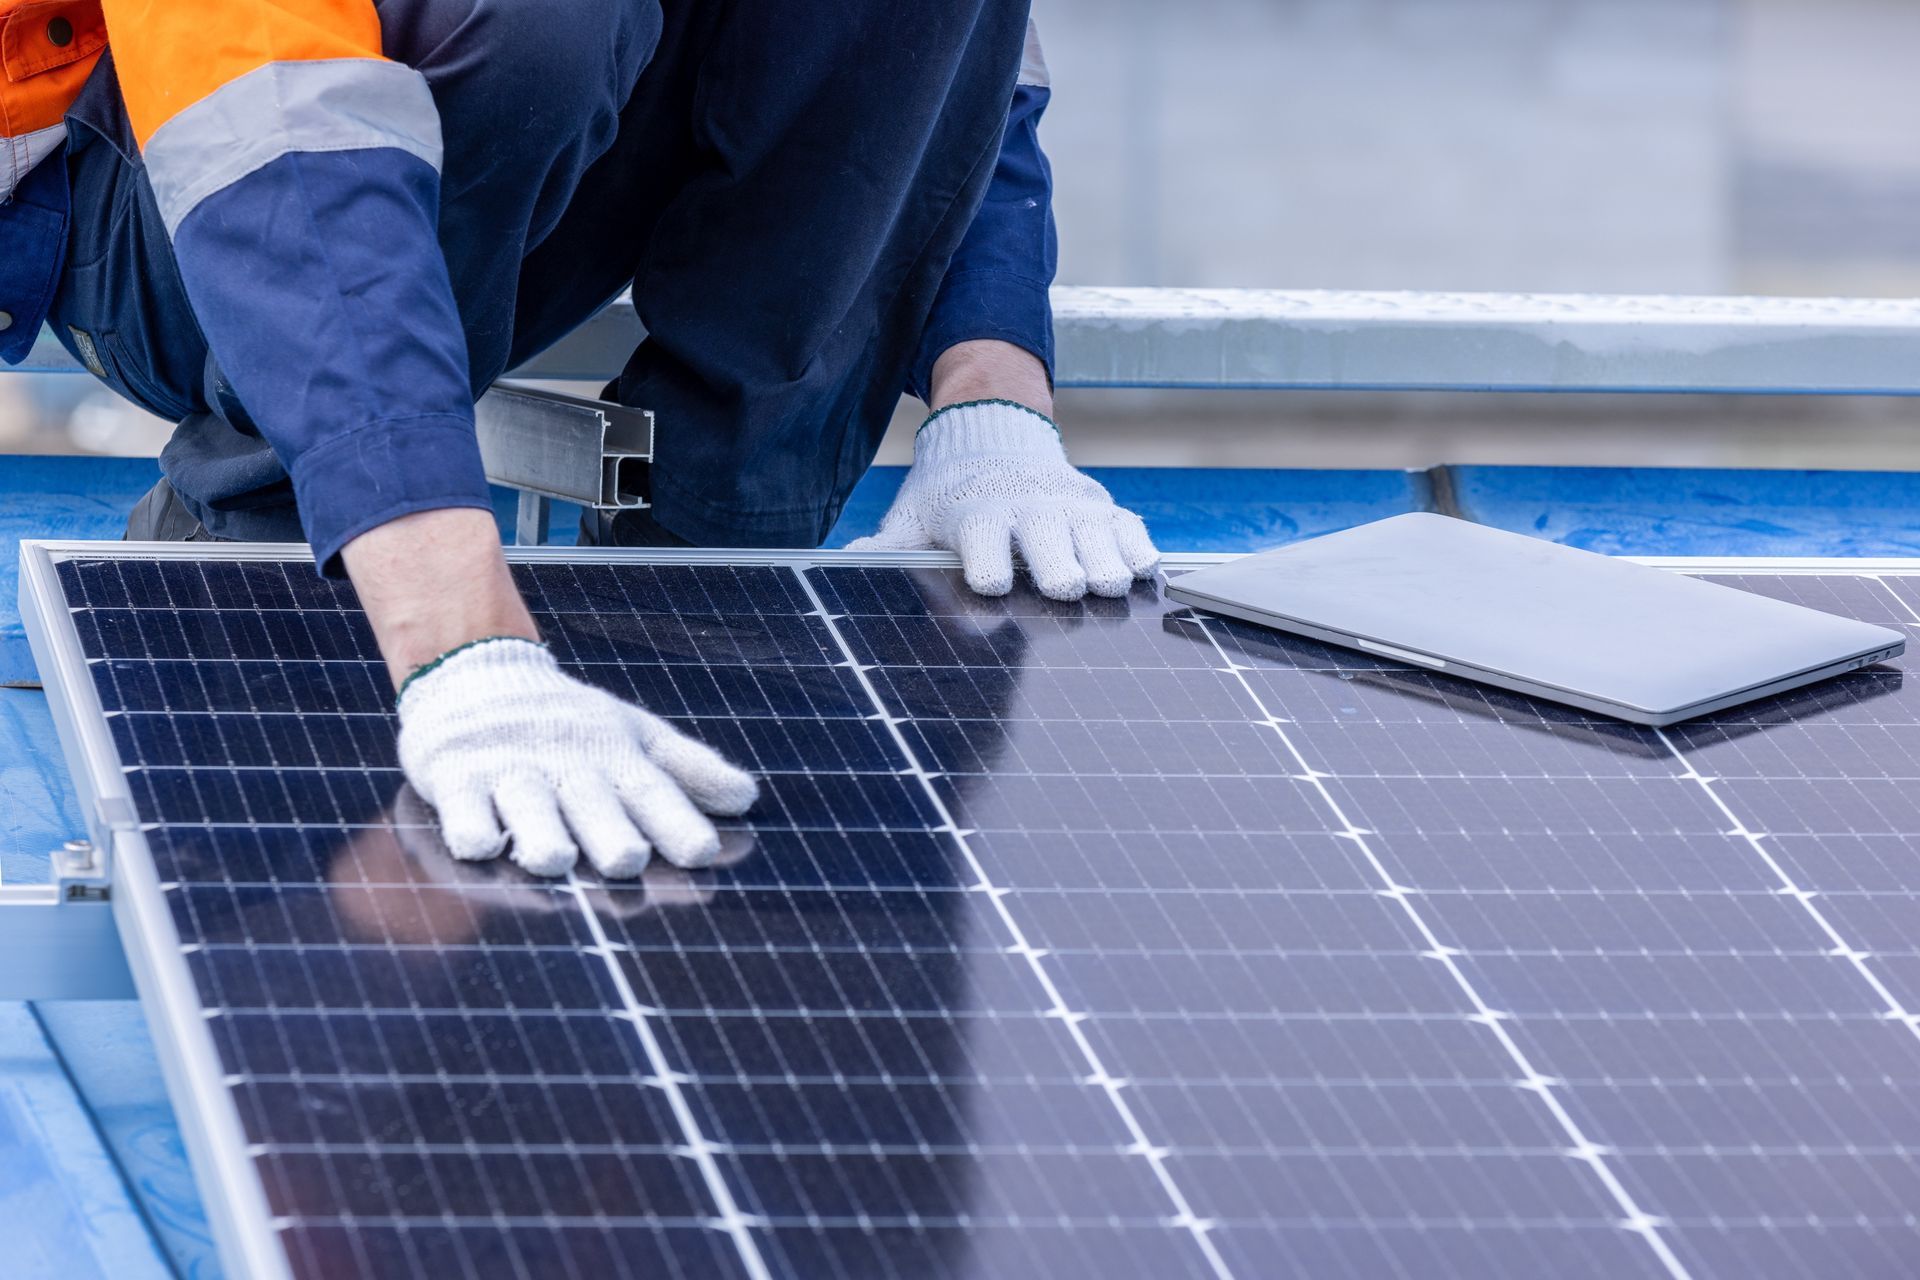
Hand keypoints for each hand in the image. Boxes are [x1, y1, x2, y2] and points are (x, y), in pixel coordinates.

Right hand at [395, 637, 758, 877]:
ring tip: (555, 858)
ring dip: (541, 834)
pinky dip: (471, 828)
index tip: (702, 852)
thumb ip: (688, 770)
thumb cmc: (566, 723)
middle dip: (609, 832)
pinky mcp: (456, 779)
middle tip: (626, 858)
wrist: (476, 672)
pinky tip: (481, 844)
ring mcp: (510, 772)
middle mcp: (566, 764)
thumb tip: (748, 799)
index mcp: (614, 755)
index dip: (676, 822)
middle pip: (593, 805)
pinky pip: (462, 811)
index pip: (651, 791)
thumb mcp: (633, 735)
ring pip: (528, 809)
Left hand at [845, 400, 1159, 599]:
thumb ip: (888, 544)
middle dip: (1059, 567)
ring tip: (1108, 585)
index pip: (984, 540)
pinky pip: (1131, 528)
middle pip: (1051, 541)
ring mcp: (1071, 507)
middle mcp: (1029, 508)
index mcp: (978, 514)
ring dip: (1106, 563)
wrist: (994, 436)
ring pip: (1099, 537)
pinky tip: (1142, 571)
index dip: (987, 565)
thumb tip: (846, 560)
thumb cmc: (948, 493)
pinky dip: (1139, 550)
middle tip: (1063, 587)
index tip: (989, 584)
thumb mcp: (912, 514)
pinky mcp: (1102, 507)